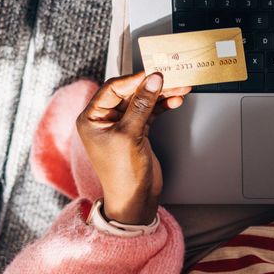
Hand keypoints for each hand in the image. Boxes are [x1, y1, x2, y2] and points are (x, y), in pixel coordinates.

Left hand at [76, 73, 190, 224]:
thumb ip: (141, 105)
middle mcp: (105, 119)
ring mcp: (122, 125)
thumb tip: (152, 80)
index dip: (134, 79)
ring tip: (180, 87)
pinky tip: (175, 101)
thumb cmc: (122, 174)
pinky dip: (163, 106)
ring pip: (143, 101)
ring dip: (161, 94)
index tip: (154, 73)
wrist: (134, 201)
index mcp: (92, 118)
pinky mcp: (137, 131)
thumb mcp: (129, 135)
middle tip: (171, 77)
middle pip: (130, 92)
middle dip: (152, 85)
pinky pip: (150, 112)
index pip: (113, 89)